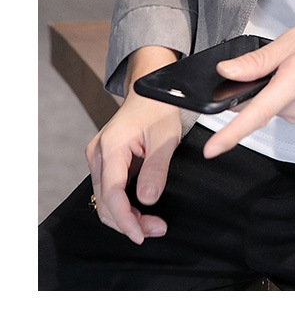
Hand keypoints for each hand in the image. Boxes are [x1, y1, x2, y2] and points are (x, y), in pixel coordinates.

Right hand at [85, 46, 181, 244]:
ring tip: (153, 224)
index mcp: (111, 146)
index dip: (125, 218)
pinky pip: (110, 190)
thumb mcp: (166, 136)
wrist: (151, 89)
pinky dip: (124, 204)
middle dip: (128, 221)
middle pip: (105, 201)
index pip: (112, 193)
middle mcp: (98, 154)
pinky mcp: (106, 160)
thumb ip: (156, 167)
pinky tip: (142, 210)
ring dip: (126, 215)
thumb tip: (147, 200)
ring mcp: (99, 157)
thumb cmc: (159, 107)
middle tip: (156, 230)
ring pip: (105, 199)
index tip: (141, 234)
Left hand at [202, 10, 294, 158]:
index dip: (231, 134)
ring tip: (293, 56)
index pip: (256, 115)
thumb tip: (226, 72)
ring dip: (269, 84)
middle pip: (258, 105)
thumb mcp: (294, 38)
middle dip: (252, 85)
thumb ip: (259, 60)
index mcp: (294, 83)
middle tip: (274, 54)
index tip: (211, 150)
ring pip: (270, 102)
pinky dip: (280, 87)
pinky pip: (282, 101)